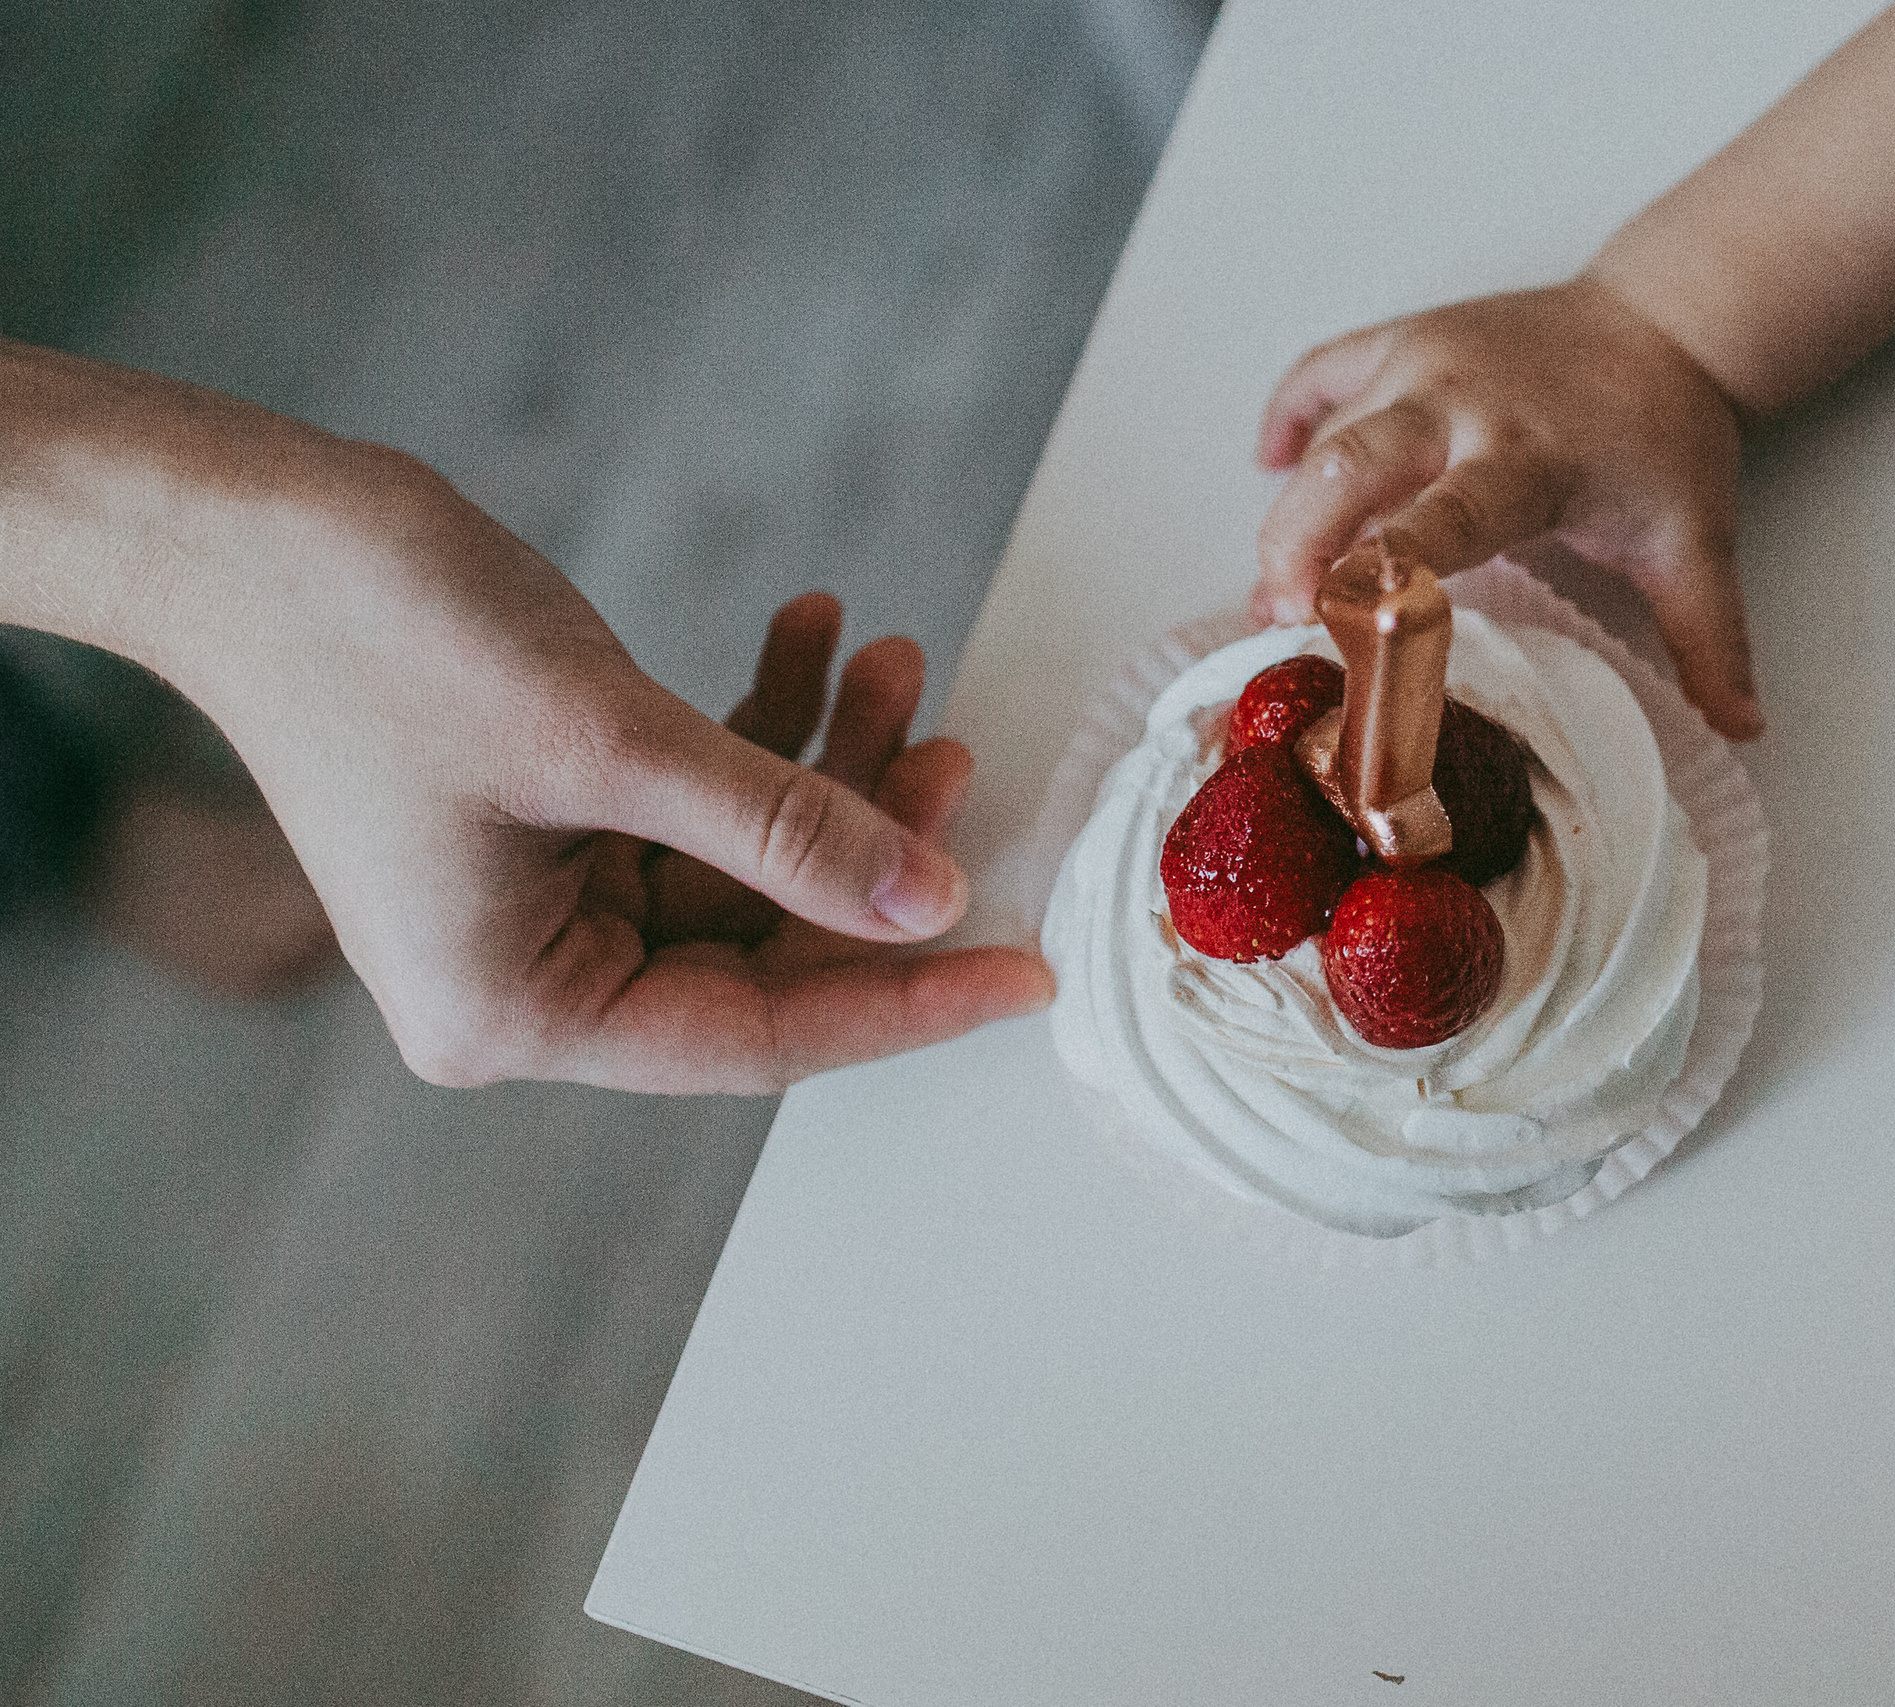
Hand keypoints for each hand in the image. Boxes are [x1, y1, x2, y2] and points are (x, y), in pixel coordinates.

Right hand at [178, 452, 1050, 1092]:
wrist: (245, 526)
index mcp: (520, 1014)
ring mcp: (547, 902)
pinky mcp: (561, 821)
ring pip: (749, 862)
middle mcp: (533, 984)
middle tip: (955, 752)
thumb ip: (785, 830)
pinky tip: (813, 631)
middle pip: (766, 945)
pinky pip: (701, 799)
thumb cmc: (378, 635)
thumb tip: (935, 903)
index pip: (758, 1036)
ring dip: (827, 762)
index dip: (903, 1000)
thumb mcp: (610, 741)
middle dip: (868, 842)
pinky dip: (762, 724)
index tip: (1026, 974)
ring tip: (891, 660)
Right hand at [1253, 278, 1763, 740]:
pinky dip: (1287, 417)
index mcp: (1528, 457)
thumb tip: (1741, 727)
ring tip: (1276, 591)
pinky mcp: (1403, 339)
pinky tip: (1270, 467)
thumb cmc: (1666, 434)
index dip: (1384, 575)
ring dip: (1290, 513)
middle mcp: (1461, 400)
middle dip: (1298, 544)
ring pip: (1327, 434)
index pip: (1442, 519)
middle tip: (1278, 619)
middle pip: (1348, 467)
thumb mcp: (1693, 541)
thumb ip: (1708, 639)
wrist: (1667, 317)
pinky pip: (1320, 370)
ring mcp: (1422, 360)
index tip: (1341, 631)